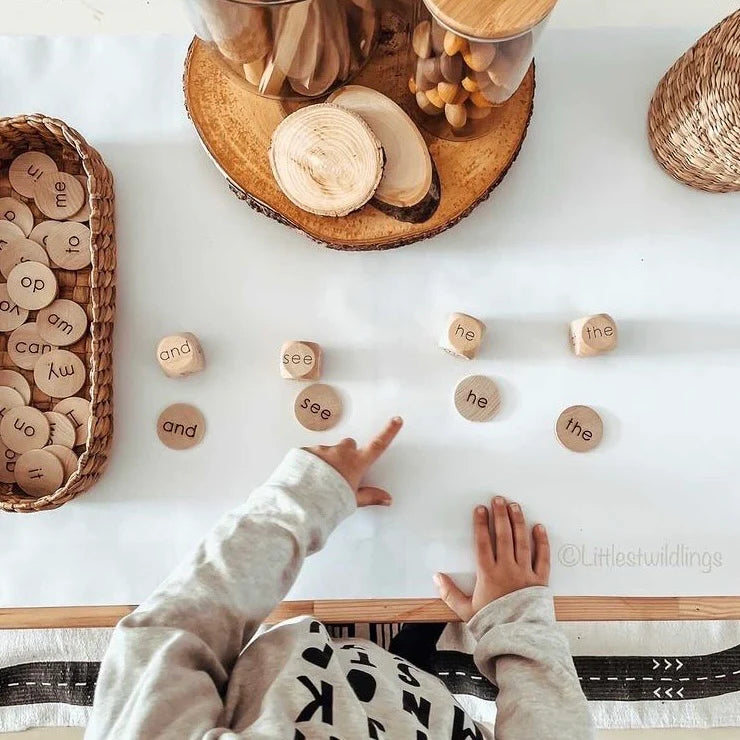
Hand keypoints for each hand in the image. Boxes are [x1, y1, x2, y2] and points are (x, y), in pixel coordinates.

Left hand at [305, 417, 402, 506]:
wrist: (303, 499)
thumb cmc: (329, 500)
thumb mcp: (352, 500)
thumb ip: (370, 496)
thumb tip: (387, 499)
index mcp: (356, 463)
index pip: (377, 445)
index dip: (389, 432)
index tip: (396, 420)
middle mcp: (341, 452)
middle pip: (349, 446)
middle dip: (347, 454)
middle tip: (341, 471)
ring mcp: (323, 450)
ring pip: (329, 450)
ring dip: (327, 460)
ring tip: (320, 479)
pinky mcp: (307, 451)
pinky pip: (311, 454)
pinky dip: (311, 462)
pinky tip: (308, 476)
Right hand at [435, 496, 549, 620]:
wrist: (518, 640)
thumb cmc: (491, 625)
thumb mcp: (465, 610)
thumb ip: (450, 593)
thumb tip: (436, 577)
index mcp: (488, 574)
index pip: (483, 542)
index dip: (481, 524)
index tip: (480, 509)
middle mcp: (506, 569)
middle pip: (503, 536)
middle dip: (500, 515)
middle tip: (499, 499)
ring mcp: (525, 573)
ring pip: (522, 542)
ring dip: (518, 522)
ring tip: (515, 506)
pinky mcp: (540, 581)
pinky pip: (542, 557)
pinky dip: (541, 542)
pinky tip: (539, 527)